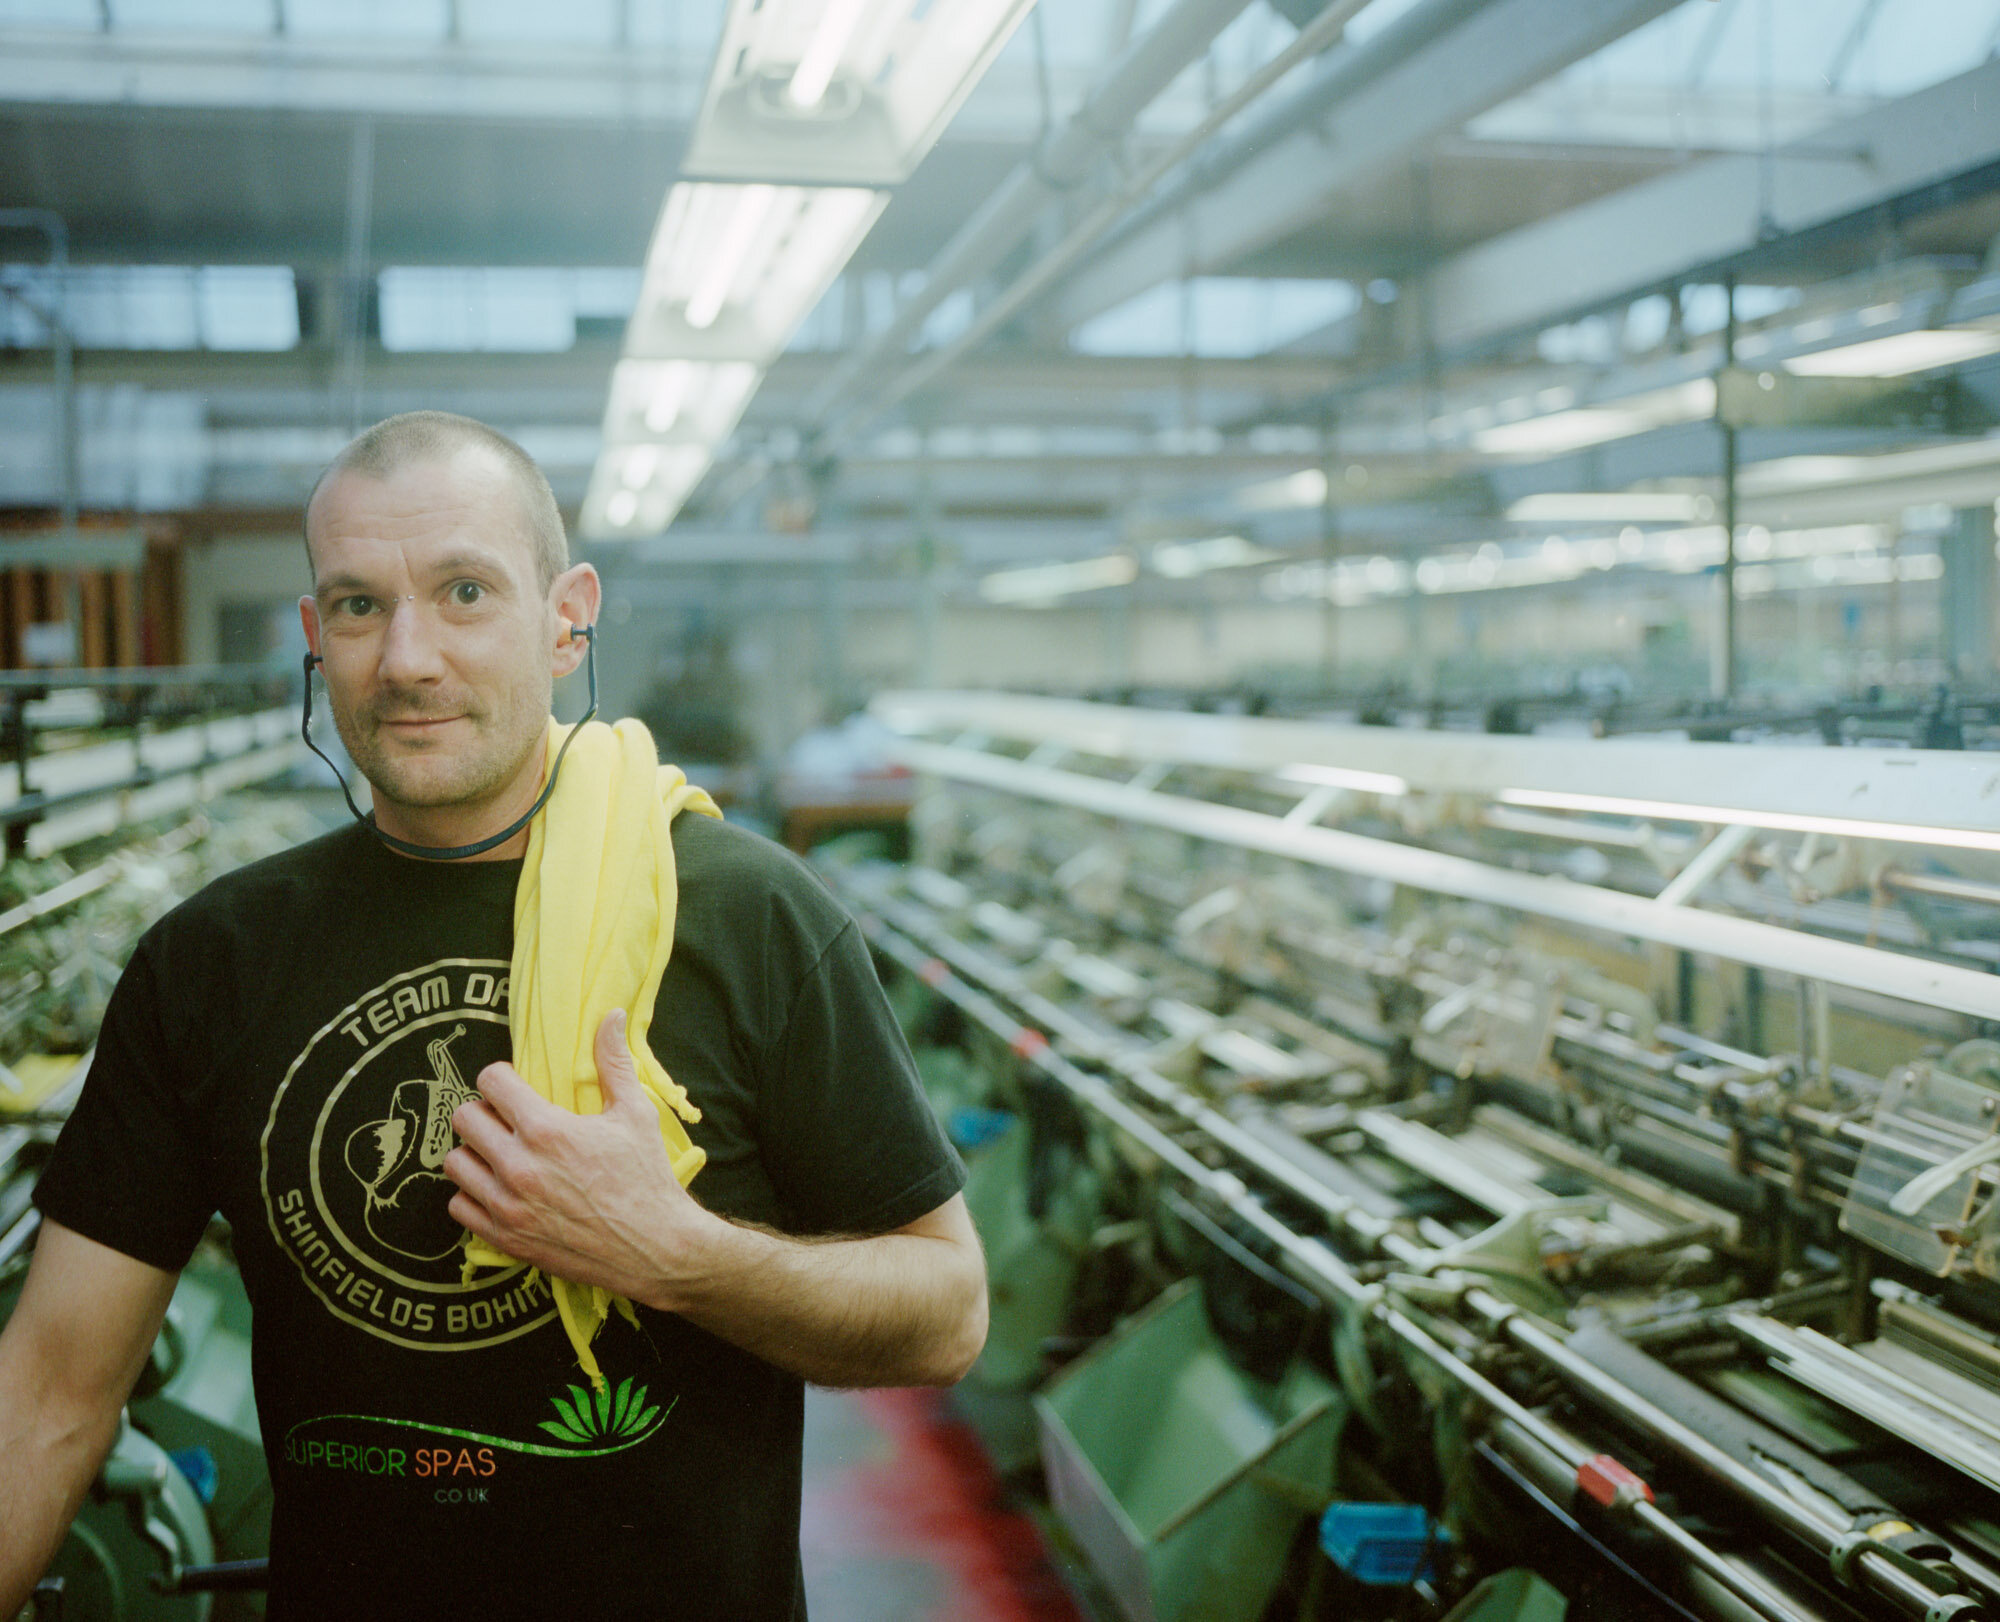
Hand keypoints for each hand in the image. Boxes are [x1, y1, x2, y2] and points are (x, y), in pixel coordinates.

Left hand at [443, 1010, 723, 1306]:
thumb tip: (611, 1015)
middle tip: (506, 1121)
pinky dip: (474, 1195)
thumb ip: (614, 1062)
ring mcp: (507, 1205)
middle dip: (483, 1112)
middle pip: (463, 1118)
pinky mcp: (504, 1237)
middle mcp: (518, 1165)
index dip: (501, 1078)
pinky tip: (500, 1190)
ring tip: (500, 1155)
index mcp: (547, 1129)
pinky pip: (458, 1205)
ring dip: (474, 1153)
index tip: (514, 1087)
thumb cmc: (647, 1177)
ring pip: (454, 1162)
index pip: (489, 1080)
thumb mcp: (635, 1113)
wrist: (655, 1248)